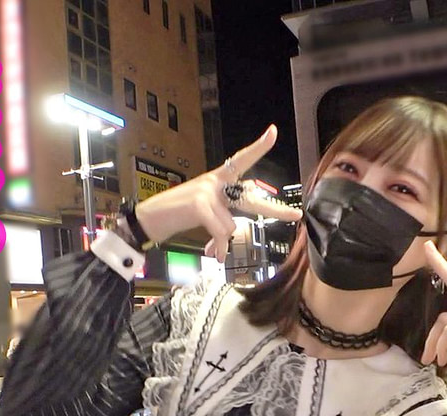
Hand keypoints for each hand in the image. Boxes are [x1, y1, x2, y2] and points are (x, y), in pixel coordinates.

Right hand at [134, 124, 302, 261]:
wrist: (150, 219)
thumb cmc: (177, 216)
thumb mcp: (204, 217)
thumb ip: (221, 224)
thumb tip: (225, 247)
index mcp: (218, 180)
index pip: (242, 160)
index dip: (258, 147)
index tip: (273, 131)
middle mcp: (215, 181)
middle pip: (252, 198)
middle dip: (276, 210)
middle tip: (296, 215)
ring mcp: (207, 190)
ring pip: (231, 226)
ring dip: (219, 240)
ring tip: (208, 245)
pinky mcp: (199, 202)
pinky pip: (220, 230)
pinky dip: (216, 245)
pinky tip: (211, 252)